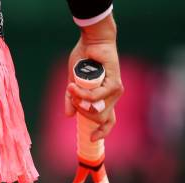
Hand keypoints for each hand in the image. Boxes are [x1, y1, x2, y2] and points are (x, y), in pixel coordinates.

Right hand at [65, 14, 123, 140]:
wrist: (92, 41)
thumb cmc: (84, 59)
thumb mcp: (74, 83)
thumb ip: (72, 99)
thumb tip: (68, 116)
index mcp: (105, 98)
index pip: (109, 121)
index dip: (102, 132)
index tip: (92, 138)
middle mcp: (113, 96)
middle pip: (99, 119)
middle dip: (83, 112)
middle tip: (73, 98)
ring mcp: (115, 91)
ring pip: (97, 110)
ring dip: (80, 102)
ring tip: (71, 88)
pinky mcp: (115, 84)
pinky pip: (96, 98)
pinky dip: (82, 94)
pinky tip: (73, 86)